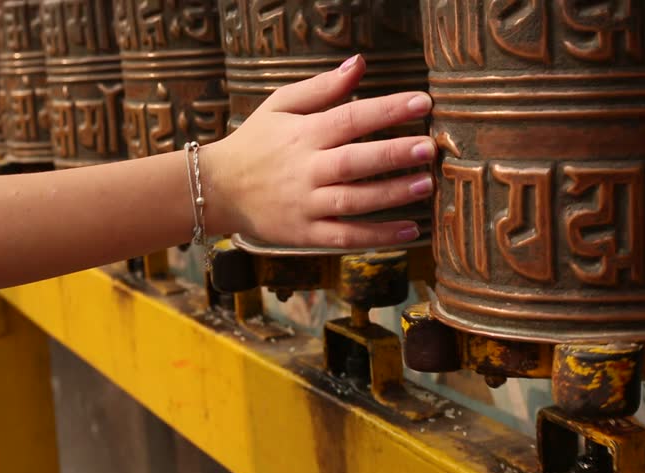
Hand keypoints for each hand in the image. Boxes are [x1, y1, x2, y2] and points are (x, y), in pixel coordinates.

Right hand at [206, 54, 435, 248]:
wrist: (217, 189)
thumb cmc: (255, 143)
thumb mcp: (279, 105)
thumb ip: (322, 87)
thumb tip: (359, 63)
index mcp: (303, 134)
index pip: (351, 117)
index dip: (388, 109)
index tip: (422, 102)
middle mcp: (306, 170)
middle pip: (355, 161)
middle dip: (394, 154)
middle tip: (428, 147)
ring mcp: (305, 204)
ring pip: (354, 201)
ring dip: (392, 195)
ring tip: (425, 185)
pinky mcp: (305, 233)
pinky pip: (345, 237)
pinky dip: (377, 237)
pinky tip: (409, 231)